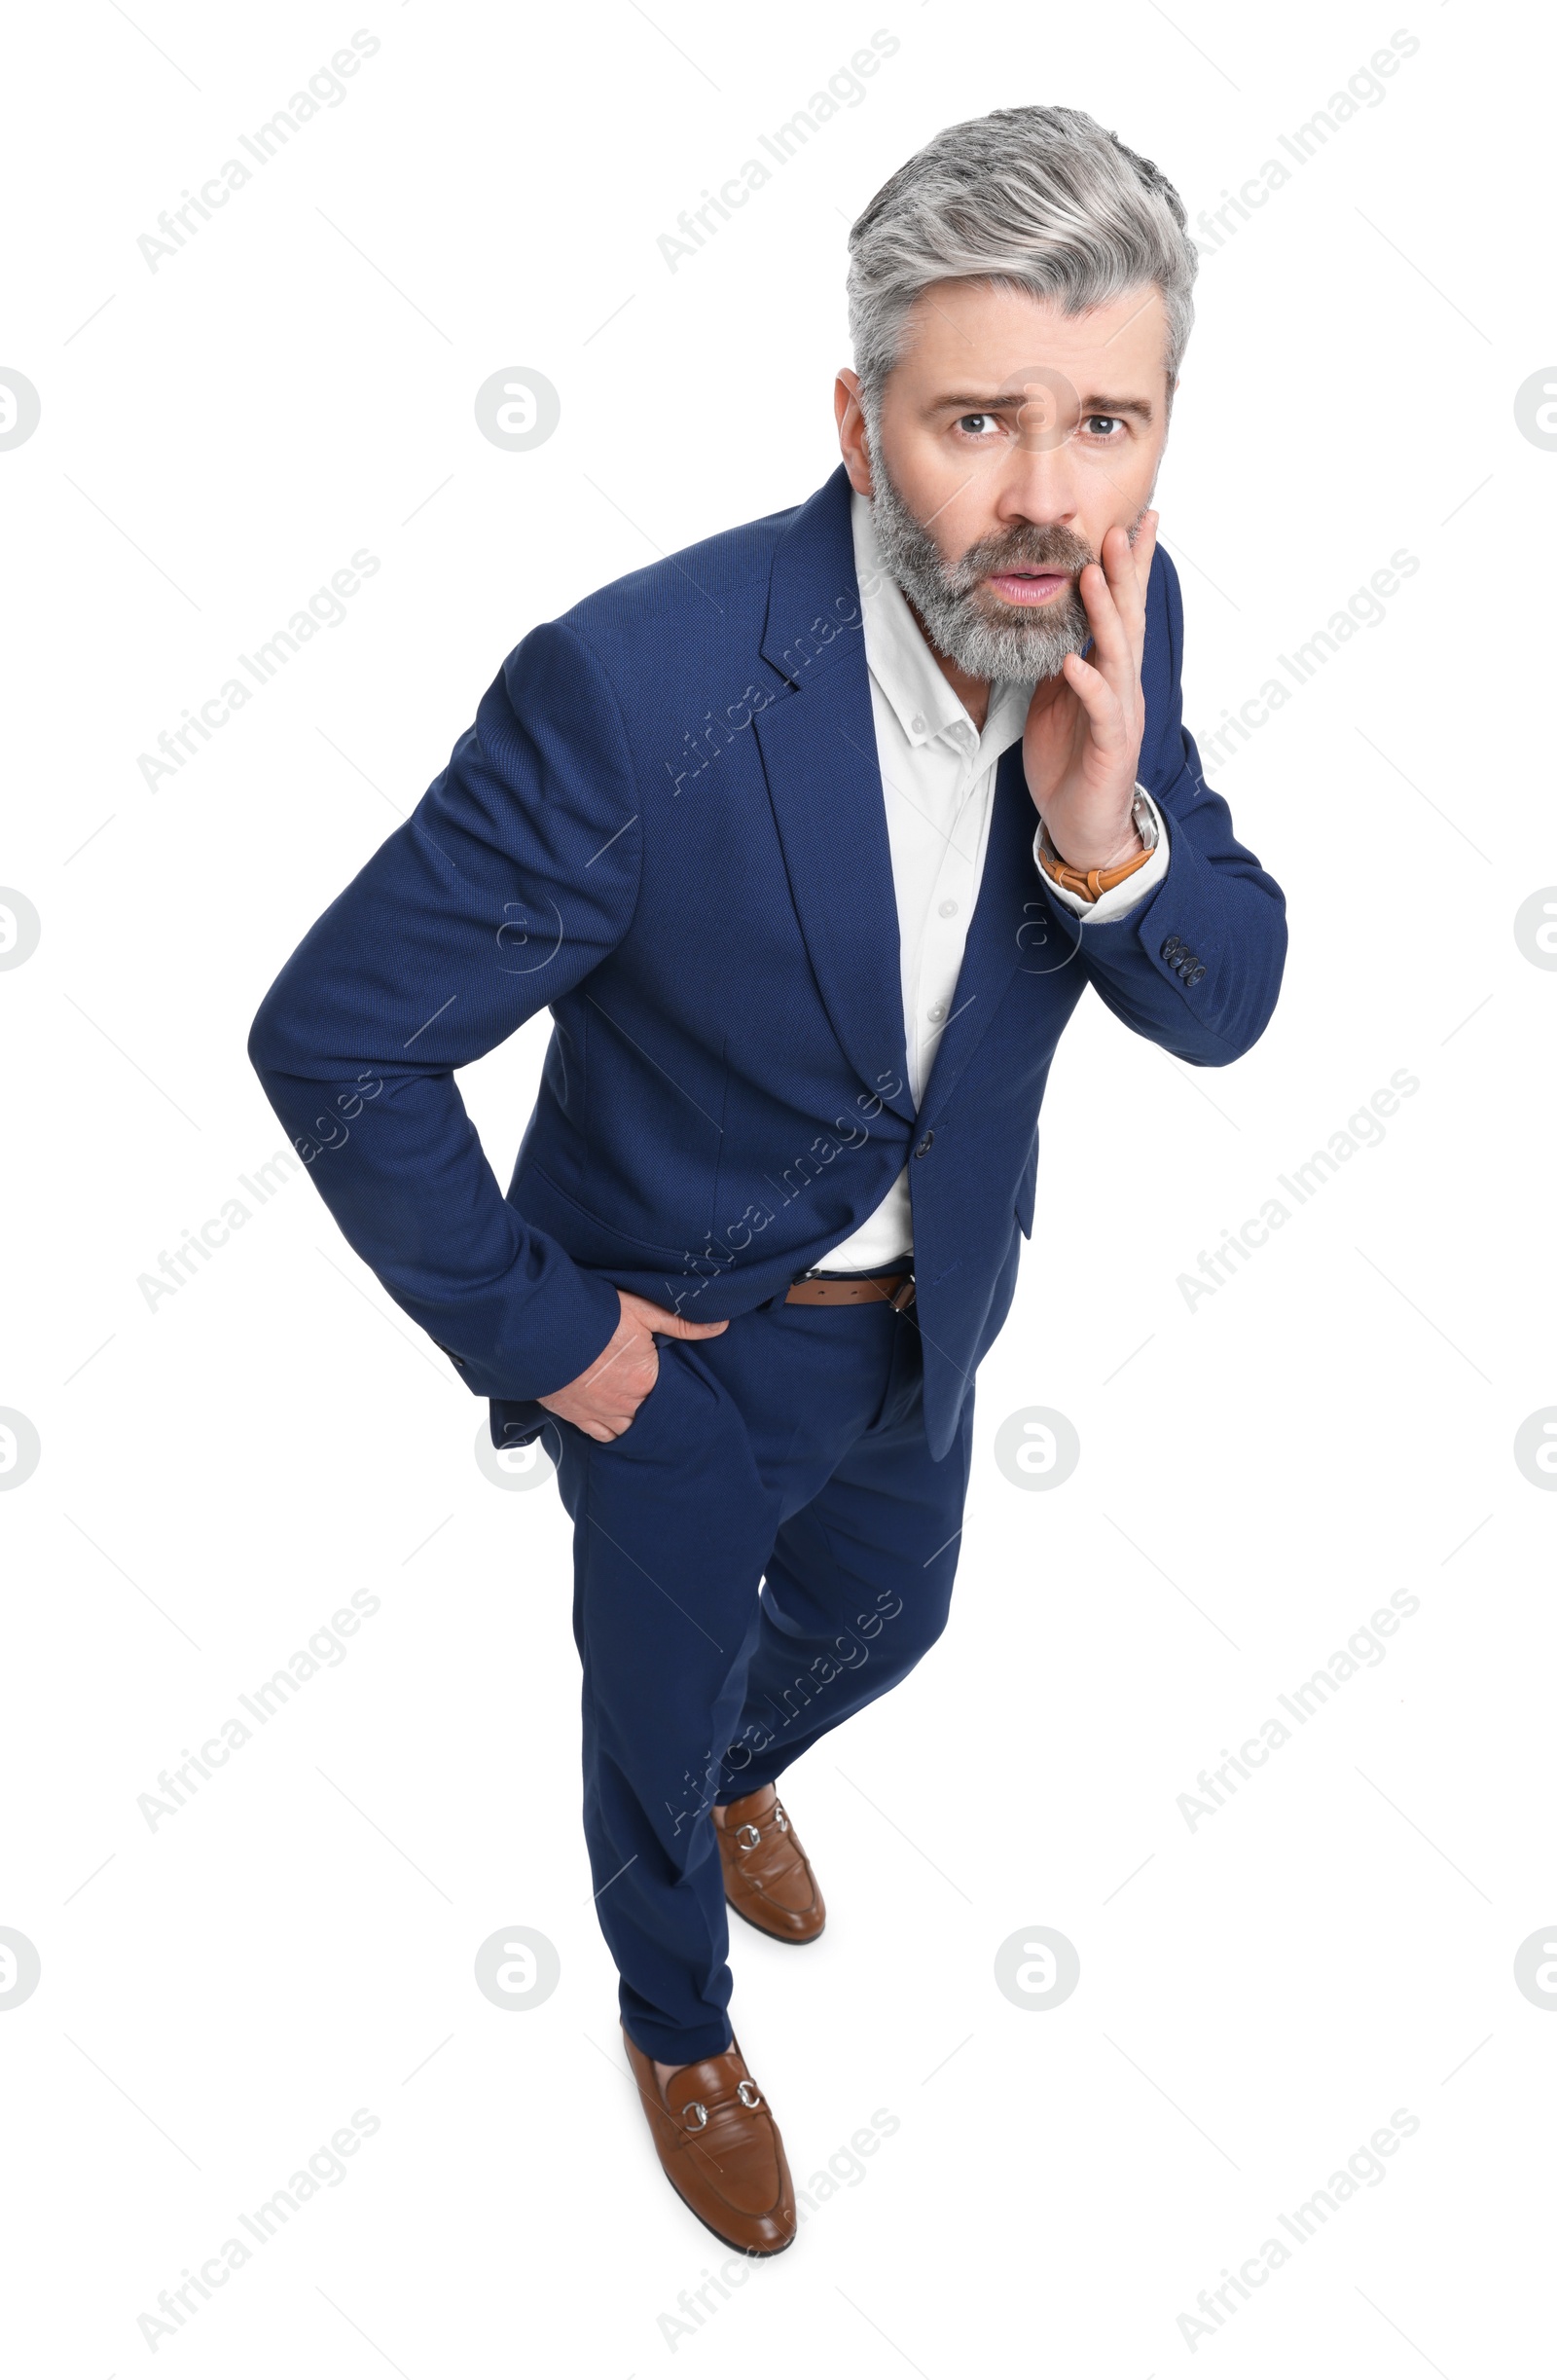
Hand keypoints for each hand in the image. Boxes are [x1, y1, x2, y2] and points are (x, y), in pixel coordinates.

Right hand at [537, 1290, 727, 1441]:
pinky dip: (612, 1434)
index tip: (681, 1389)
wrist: (542, 1328)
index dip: (678, 1393)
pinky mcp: (576, 1416)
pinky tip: (619, 1427)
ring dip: (637, 1425)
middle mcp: (625, 1404)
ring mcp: (599, 1414)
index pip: (673, 1397)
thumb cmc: (593, 1316)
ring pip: (628, 1431)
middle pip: (651, 1417)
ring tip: (643, 1416)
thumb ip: (681, 1323)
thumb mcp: (642, 1311)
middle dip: (658, 1412)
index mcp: (645, 1380)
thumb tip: (721, 1327)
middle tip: (663, 1405)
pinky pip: (602, 1437)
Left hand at [1022, 511, 1157, 873]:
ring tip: (1094, 576)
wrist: (1082, 827)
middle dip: (1125, 574)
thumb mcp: (1055, 705)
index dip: (1129, 569)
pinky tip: (1075, 663)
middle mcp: (1123, 688)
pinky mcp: (1111, 746)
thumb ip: (1058, 666)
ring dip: (1105, 615)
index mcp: (1110, 675)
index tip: (1132, 523)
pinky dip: (1089, 685)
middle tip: (1119, 528)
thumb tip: (1047, 628)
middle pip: (1127, 621)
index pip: (1121, 613)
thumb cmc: (1071, 767)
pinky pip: (1102, 711)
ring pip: (1118, 656)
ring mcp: (1120, 716)